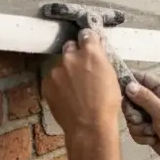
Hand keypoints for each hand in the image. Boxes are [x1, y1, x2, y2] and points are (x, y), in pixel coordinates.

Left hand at [42, 29, 121, 143]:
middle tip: (82, 68)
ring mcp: (56, 70)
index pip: (86, 34)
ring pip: (60, 64)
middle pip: (70, 46)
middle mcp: (71, 56)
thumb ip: (101, 59)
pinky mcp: (47, 83)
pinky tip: (67, 95)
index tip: (89, 45)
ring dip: (66, 71)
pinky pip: (52, 78)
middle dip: (75, 54)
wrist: (89, 125)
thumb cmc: (106, 103)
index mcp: (91, 52)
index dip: (88, 40)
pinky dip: (58, 83)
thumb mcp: (111, 75)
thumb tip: (97, 50)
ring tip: (75, 88)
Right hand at [122, 71, 159, 159]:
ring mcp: (150, 114)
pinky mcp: (146, 127)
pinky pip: (134, 128)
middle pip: (131, 99)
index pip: (142, 78)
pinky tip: (152, 138)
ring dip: (138, 126)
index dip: (129, 80)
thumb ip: (146, 98)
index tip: (117, 87)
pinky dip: (140, 135)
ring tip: (151, 131)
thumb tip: (130, 86)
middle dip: (132, 112)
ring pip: (131, 116)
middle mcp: (156, 100)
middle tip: (139, 119)